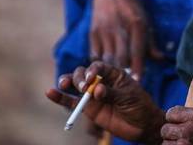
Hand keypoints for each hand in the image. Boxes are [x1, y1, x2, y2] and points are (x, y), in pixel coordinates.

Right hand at [46, 61, 163, 143]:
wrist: (142, 125)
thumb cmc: (139, 106)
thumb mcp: (128, 96)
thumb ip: (111, 93)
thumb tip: (96, 90)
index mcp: (113, 73)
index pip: (98, 66)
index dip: (92, 70)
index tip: (91, 78)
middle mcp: (101, 81)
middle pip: (84, 73)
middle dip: (80, 77)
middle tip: (84, 87)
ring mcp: (93, 94)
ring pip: (75, 85)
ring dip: (67, 82)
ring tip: (63, 84)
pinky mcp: (88, 108)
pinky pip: (72, 102)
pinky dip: (60, 98)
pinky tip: (50, 92)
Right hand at [90, 0, 162, 80]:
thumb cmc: (132, 11)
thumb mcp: (144, 21)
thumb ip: (150, 43)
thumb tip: (160, 59)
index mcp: (136, 23)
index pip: (137, 50)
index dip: (138, 67)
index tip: (138, 82)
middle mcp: (120, 26)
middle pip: (121, 56)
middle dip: (124, 72)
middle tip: (126, 83)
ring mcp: (105, 29)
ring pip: (107, 57)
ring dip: (111, 70)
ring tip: (114, 80)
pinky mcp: (93, 32)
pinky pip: (95, 54)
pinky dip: (100, 63)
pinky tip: (104, 68)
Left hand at [160, 71, 192, 144]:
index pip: (170, 113)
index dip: (175, 117)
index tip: (181, 121)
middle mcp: (187, 131)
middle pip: (165, 129)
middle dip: (172, 131)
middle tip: (181, 133)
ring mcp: (184, 144)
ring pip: (166, 142)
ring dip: (172, 142)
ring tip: (182, 141)